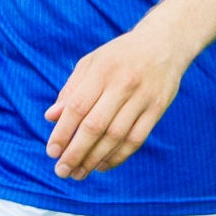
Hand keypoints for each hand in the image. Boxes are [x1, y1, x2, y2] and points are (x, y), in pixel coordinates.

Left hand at [45, 19, 190, 177]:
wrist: (164, 42)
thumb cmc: (120, 55)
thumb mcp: (91, 62)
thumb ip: (71, 90)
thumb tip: (50, 117)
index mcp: (102, 70)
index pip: (77, 107)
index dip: (63, 132)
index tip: (52, 152)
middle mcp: (122, 84)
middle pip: (95, 126)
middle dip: (76, 152)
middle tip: (62, 171)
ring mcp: (143, 97)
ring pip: (116, 136)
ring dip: (95, 159)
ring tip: (80, 173)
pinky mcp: (158, 108)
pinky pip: (136, 139)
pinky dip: (119, 156)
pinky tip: (103, 165)